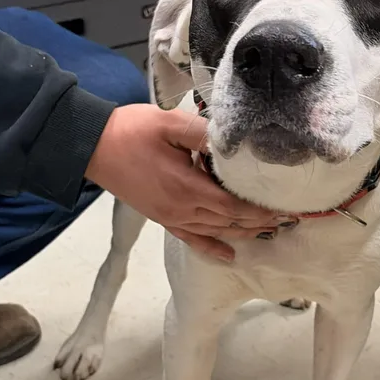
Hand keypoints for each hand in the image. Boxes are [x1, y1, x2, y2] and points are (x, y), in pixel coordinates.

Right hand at [86, 104, 287, 261]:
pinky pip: (191, 238)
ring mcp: (170, 216)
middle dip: (259, 222)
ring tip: (268, 231)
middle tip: (286, 220)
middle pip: (229, 221)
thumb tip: (234, 142)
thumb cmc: (130, 131)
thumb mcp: (170, 124)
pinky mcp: (161, 217)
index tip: (283, 208)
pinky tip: (228, 255)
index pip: (233, 205)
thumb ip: (205, 134)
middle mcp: (181, 208)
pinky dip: (212, 247)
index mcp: (186, 187)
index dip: (260, 210)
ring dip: (242, 232)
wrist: (92, 146)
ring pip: (215, 231)